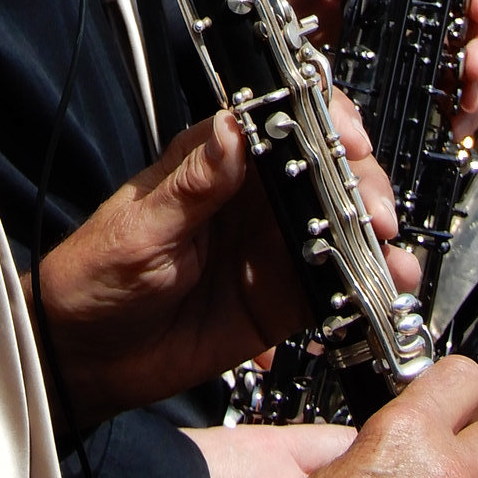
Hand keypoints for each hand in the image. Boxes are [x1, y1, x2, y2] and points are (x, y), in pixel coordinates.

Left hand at [26, 101, 417, 428]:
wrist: (88, 357)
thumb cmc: (97, 275)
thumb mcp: (141, 228)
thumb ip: (192, 186)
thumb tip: (231, 127)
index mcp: (215, 160)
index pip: (279, 120)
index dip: (323, 120)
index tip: (346, 140)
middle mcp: (252, 197)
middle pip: (325, 169)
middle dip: (362, 180)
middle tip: (374, 209)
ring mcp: (273, 245)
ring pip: (342, 222)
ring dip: (376, 230)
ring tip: (389, 247)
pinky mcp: (283, 296)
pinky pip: (337, 283)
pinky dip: (370, 282)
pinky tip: (387, 285)